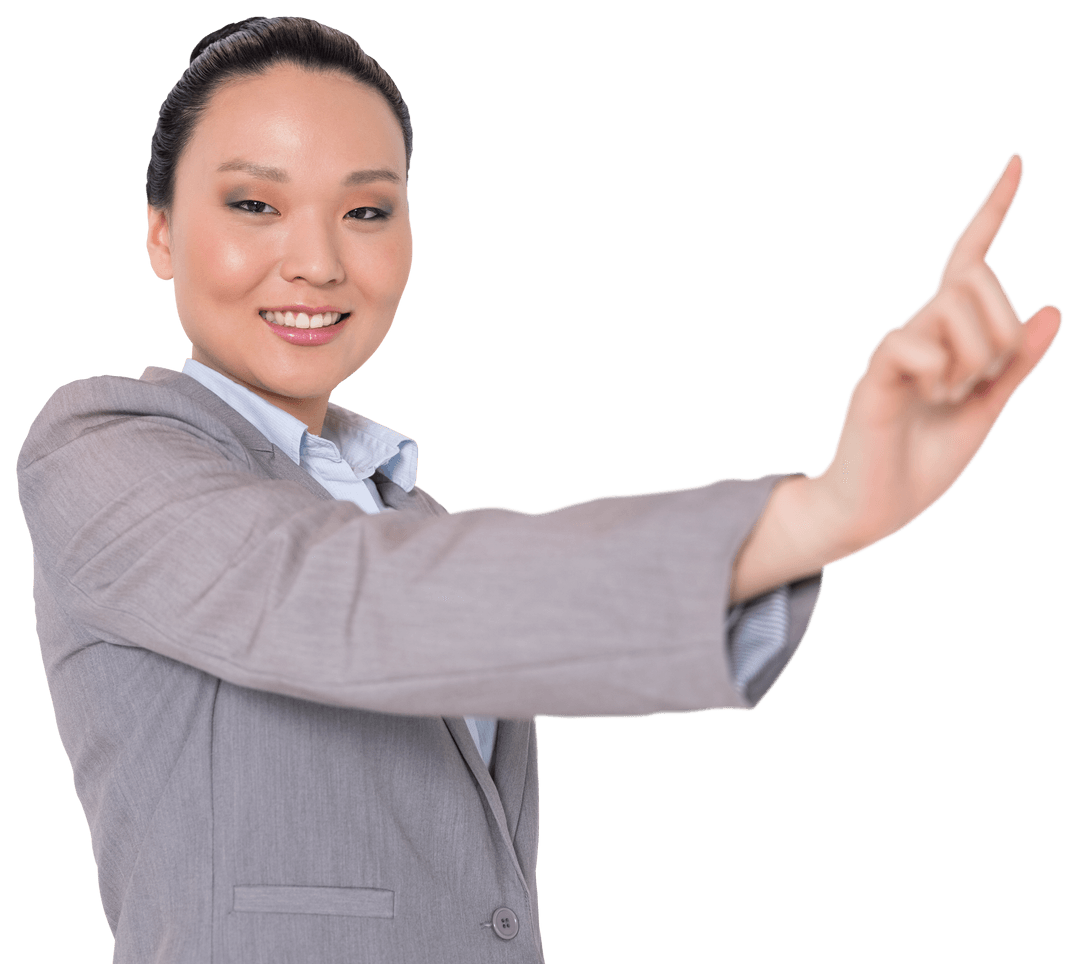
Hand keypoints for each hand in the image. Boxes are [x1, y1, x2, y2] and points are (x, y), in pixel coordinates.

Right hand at [814, 151, 1062, 558]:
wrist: (878, 508)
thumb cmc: (926, 463)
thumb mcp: (987, 410)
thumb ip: (1016, 365)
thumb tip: (1051, 310)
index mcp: (948, 336)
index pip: (969, 258)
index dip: (993, 209)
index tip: (1017, 160)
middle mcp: (919, 330)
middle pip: (977, 279)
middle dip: (1000, 331)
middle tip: (977, 384)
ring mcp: (895, 348)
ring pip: (955, 305)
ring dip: (973, 356)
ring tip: (949, 396)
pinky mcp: (876, 371)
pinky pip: (918, 343)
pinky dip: (940, 373)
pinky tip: (926, 398)